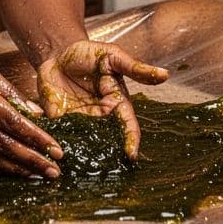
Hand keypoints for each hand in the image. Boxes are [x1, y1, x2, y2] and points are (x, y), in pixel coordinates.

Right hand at [0, 50, 65, 178]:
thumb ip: (10, 91)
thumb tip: (36, 112)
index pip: (15, 123)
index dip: (38, 139)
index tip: (57, 150)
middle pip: (6, 144)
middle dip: (33, 160)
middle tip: (54, 171)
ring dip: (17, 169)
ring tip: (38, 175)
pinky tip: (12, 172)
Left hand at [36, 41, 169, 159]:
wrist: (57, 54)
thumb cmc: (88, 54)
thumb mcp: (112, 57)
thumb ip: (135, 68)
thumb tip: (165, 74)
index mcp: (116, 104)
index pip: (127, 125)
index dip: (131, 140)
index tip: (131, 154)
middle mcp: (99, 117)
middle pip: (108, 140)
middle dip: (109, 155)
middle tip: (108, 169)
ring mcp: (80, 121)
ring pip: (86, 143)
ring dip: (86, 155)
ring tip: (85, 169)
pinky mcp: (60, 122)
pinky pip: (62, 137)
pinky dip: (60, 146)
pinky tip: (59, 158)